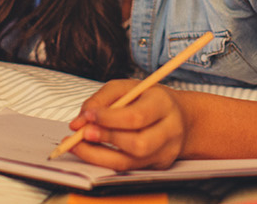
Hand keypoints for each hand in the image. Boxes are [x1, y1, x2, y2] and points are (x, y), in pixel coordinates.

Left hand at [66, 79, 186, 169]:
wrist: (178, 116)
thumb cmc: (147, 99)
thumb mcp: (126, 88)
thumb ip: (100, 100)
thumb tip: (79, 122)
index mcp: (163, 104)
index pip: (136, 117)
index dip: (109, 119)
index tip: (87, 116)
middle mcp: (169, 130)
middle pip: (138, 144)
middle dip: (105, 140)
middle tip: (81, 134)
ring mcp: (165, 152)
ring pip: (129, 163)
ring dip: (98, 155)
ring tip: (79, 145)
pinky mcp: (158, 166)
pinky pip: (127, 169)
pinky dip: (104, 161)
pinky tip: (92, 151)